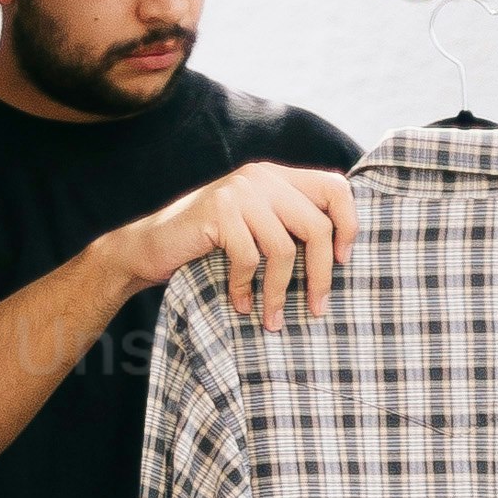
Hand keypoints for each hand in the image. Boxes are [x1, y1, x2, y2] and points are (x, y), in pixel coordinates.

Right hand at [127, 156, 359, 330]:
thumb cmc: (207, 247)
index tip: (342, 261)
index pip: (336, 187)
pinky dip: (246, 289)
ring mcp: (240, 191)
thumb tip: (340, 255)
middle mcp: (262, 177)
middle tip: (317, 309)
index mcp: (277, 176)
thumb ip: (288, 226)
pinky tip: (240, 304)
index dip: (348, 224)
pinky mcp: (219, 212)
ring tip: (274, 321)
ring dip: (280, 293)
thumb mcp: (255, 229)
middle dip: (321, 275)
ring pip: (284, 249)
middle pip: (317, 226)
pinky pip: (249, 258)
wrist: (149, 246)